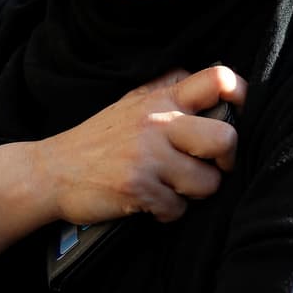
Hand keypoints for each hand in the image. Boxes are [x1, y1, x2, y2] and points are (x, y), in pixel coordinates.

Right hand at [38, 64, 246, 225]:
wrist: (51, 171)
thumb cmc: (97, 140)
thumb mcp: (130, 104)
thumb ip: (167, 92)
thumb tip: (218, 87)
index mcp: (159, 98)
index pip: (217, 80)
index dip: (241, 97)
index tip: (237, 116)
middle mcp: (156, 121)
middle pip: (225, 139)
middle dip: (224, 161)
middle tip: (208, 166)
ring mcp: (146, 154)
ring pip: (207, 182)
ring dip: (192, 193)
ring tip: (169, 187)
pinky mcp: (137, 186)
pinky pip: (177, 210)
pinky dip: (165, 212)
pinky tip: (148, 201)